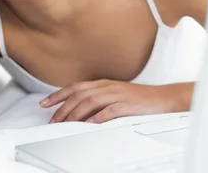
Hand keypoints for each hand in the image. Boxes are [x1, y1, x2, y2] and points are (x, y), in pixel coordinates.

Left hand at [40, 80, 193, 123]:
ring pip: (91, 100)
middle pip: (80, 94)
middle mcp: (108, 86)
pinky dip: (98, 116)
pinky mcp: (128, 104)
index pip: (75, 87)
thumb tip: (77, 112)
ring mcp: (118, 94)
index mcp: (103, 83)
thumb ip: (97, 101)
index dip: (58, 95)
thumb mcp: (114, 96)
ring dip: (76, 113)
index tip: (44, 104)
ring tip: (66, 123)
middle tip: (53, 120)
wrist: (163, 98)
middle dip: (63, 107)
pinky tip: (90, 123)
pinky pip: (111, 110)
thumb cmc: (138, 99)